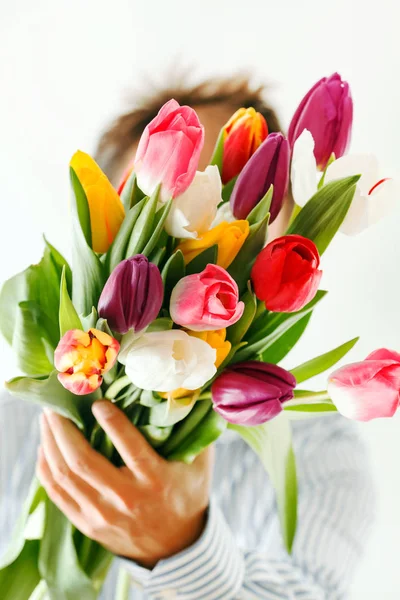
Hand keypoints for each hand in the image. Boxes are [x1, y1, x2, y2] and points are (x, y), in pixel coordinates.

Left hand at [36, 401, 213, 567]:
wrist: (177, 546)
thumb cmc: (187, 494)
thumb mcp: (199, 465)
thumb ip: (193, 431)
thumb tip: (183, 393)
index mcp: (156, 480)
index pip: (131, 449)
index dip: (112, 423)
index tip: (98, 402)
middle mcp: (126, 499)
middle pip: (83, 462)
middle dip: (64, 428)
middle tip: (56, 403)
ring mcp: (102, 515)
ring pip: (65, 476)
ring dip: (51, 442)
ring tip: (47, 418)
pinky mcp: (87, 525)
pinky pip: (57, 494)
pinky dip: (46, 467)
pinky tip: (45, 446)